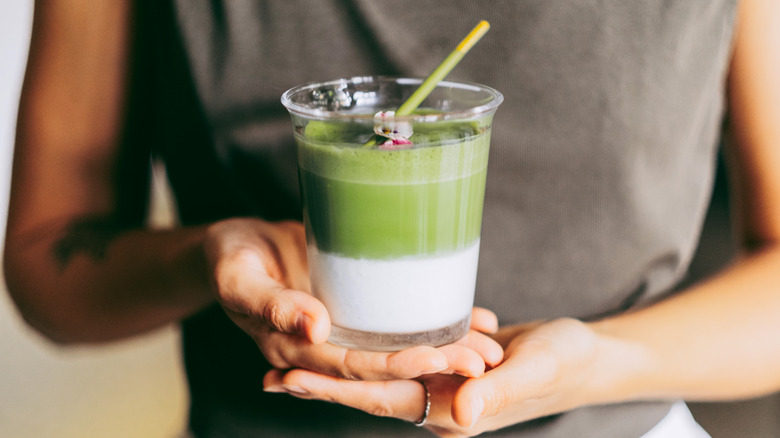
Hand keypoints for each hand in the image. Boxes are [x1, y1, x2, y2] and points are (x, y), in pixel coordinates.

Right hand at [205, 218, 502, 379]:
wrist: (236, 247)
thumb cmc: (230, 259)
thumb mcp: (238, 278)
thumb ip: (270, 305)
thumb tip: (314, 329)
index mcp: (297, 352)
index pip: (353, 366)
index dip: (395, 365)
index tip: (437, 358)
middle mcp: (327, 349)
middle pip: (386, 364)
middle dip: (435, 364)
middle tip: (482, 360)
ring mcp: (345, 331)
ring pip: (399, 346)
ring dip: (445, 349)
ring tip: (491, 345)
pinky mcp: (358, 310)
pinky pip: (399, 320)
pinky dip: (436, 320)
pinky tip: (474, 317)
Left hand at [264, 318, 607, 436]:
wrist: (586, 356)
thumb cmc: (567, 362)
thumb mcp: (538, 369)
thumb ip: (498, 391)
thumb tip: (459, 414)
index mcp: (453, 412)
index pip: (383, 400)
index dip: (337, 390)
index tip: (293, 378)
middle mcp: (439, 404)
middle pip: (369, 393)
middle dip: (322, 383)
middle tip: (272, 371)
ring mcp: (441, 386)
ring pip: (379, 377)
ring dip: (339, 369)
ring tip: (292, 358)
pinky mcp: (446, 366)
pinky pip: (399, 359)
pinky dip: (369, 352)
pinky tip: (347, 337)